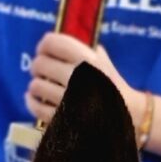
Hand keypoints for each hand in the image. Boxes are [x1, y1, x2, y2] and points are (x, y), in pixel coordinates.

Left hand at [27, 33, 144, 136]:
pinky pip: (36, 107)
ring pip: (36, 86)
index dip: (44, 45)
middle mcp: (77, 77)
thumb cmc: (112, 85)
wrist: (129, 116)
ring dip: (36, 85)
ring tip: (42, 87)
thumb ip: (81, 48)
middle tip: (41, 70)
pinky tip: (35, 99)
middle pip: (40, 64)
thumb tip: (53, 42)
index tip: (43, 50)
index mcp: (87, 59)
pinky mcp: (63, 119)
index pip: (52, 43)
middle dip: (38, 66)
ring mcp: (69, 100)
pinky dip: (32, 102)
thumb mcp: (103, 60)